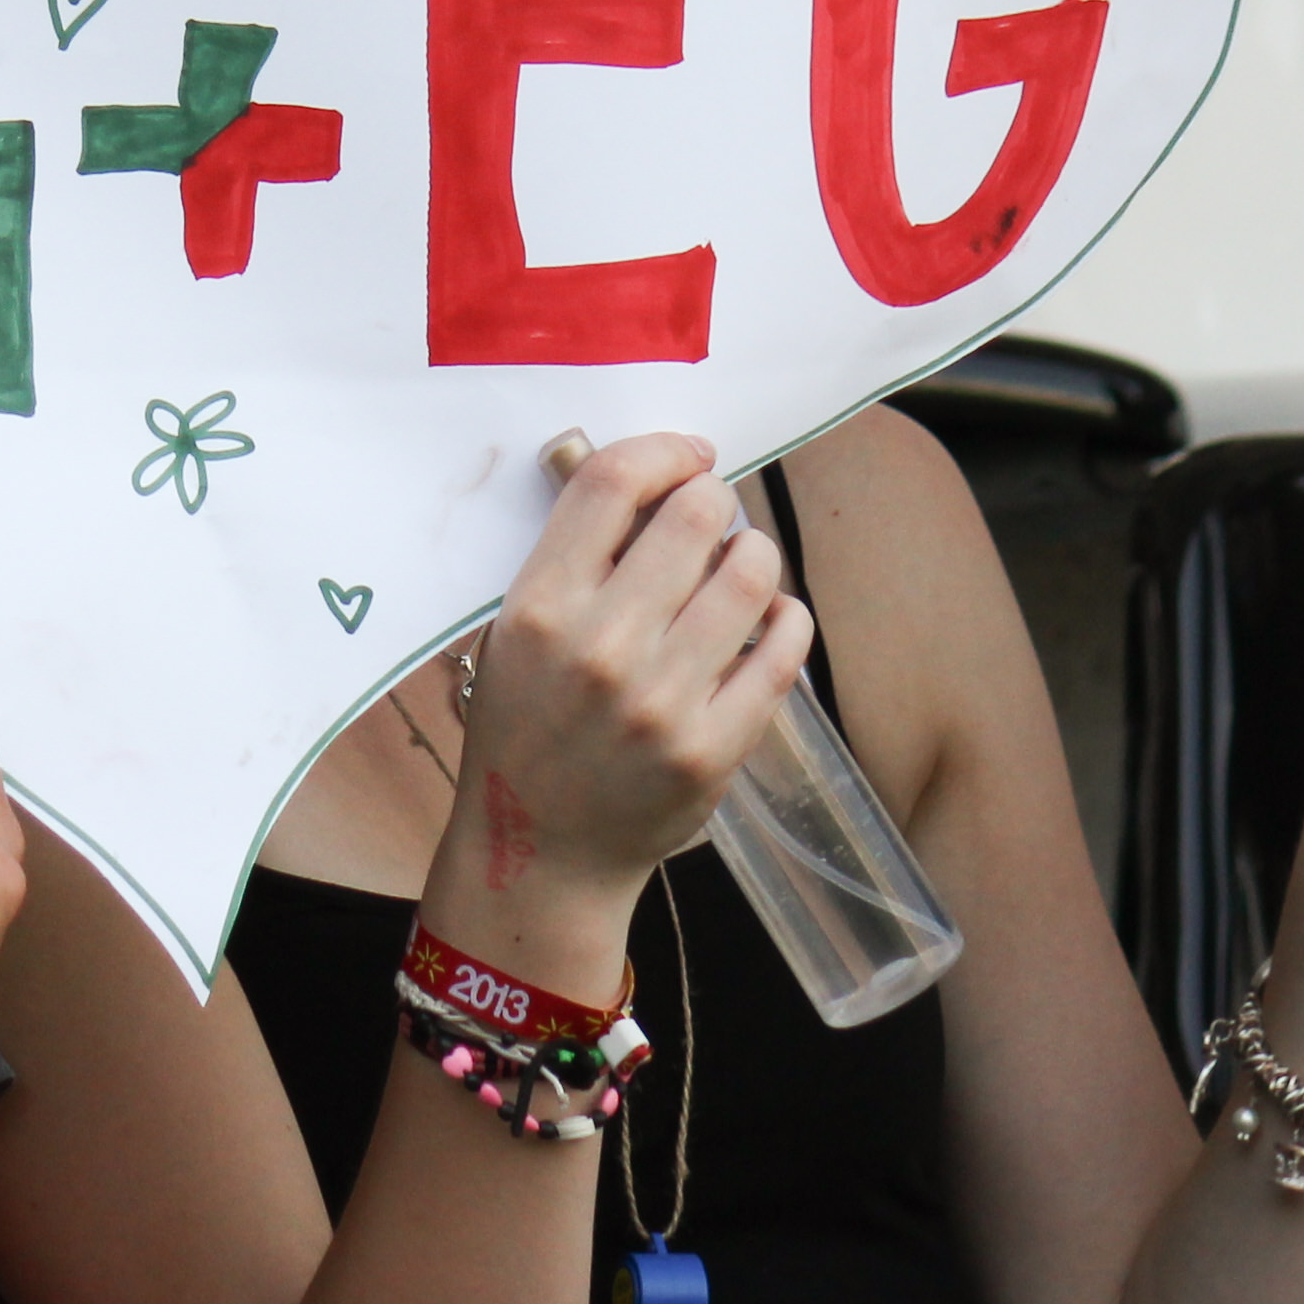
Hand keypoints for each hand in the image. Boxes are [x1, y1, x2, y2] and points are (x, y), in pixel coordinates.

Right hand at [447, 433, 812, 906]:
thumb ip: (573, 559)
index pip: (612, 481)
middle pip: (695, 513)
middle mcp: (601, 648)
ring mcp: (662, 701)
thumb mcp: (516, 634)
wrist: (540, 853)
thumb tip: (655, 480)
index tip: (687, 459)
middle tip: (712, 520)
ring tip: (739, 569)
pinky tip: (767, 620)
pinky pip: (785, 645)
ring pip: (752, 571)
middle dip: (713, 500)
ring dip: (754, 553)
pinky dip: (787, 616)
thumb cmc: (528, 729)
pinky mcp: (713, 747)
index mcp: (540, 608)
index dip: (664, 450)